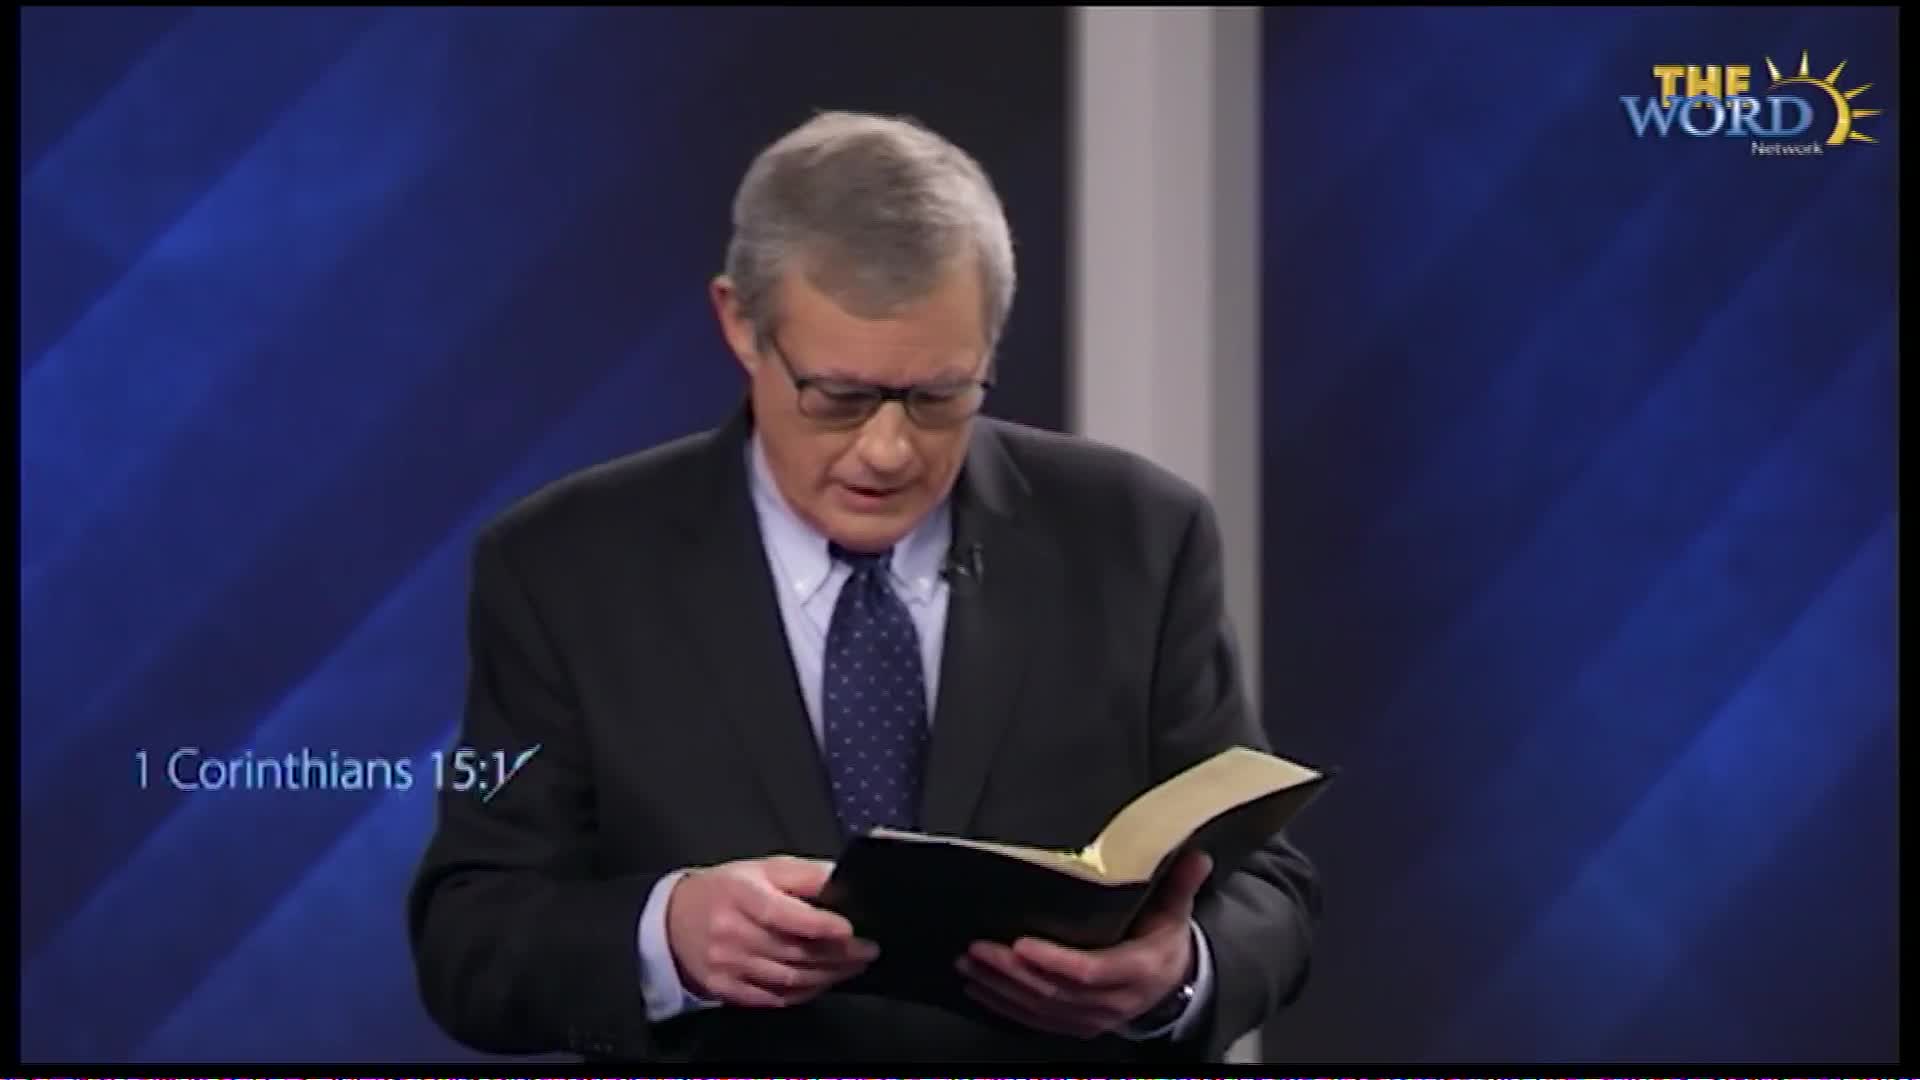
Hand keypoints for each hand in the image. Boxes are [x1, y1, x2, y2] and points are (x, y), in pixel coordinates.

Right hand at [665, 854, 878, 1008]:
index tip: (850, 929)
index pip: (783, 915)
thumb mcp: (762, 869)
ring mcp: (728, 966)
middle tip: (867, 950)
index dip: (819, 924)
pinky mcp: (727, 989)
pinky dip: (804, 993)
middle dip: (838, 954)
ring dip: (828, 976)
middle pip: (793, 952)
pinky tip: (823, 982)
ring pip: (789, 979)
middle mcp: (731, 933)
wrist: (672, 921)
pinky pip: (774, 998)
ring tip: (853, 966)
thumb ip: (804, 875)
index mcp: (741, 896)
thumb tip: (842, 881)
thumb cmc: (725, 891)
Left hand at [957, 850, 1212, 1038]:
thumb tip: (1196, 855)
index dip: (1053, 961)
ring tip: (969, 962)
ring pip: (1040, 1009)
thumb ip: (1181, 883)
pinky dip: (1004, 1006)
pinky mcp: (1076, 1025)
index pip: (1090, 971)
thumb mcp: (1176, 911)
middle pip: (1055, 991)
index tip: (1021, 944)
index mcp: (1138, 970)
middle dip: (1011, 972)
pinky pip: (1035, 1021)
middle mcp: (1113, 1001)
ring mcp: (1093, 1018)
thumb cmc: (1165, 941)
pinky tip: (980, 988)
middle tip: (978, 948)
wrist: (1175, 984)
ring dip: (1000, 988)